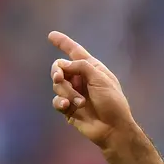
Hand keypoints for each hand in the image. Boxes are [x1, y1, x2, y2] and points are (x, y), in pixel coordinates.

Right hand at [47, 31, 134, 147]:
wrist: (112, 128)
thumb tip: (63, 64)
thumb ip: (81, 66)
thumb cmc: (112, 102)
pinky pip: (56, 100)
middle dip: (58, 72)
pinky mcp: (68, 108)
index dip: (64, 43)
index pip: (75, 52)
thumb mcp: (100, 79)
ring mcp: (74, 93)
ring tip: (80, 103)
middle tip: (59, 78)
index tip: (51, 35)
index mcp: (92, 69)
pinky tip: (67, 106)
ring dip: (67, 92)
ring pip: (57, 85)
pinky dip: (60, 102)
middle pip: (60, 67)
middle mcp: (81, 79)